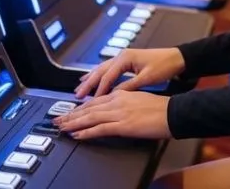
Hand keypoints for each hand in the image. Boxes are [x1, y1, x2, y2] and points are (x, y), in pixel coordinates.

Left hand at [55, 91, 171, 139]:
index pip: (96, 101)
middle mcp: (117, 101)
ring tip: (62, 127)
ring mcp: (119, 112)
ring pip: (90, 117)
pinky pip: (100, 129)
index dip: (81, 107)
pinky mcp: (122, 124)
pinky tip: (78, 135)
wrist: (172, 112)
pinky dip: (86, 132)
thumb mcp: (139, 98)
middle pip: (89, 108)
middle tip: (58, 119)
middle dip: (71, 114)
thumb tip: (115, 110)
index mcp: (121, 94)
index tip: (70, 112)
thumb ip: (125, 101)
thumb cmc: (160, 107)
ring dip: (74, 123)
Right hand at [75, 48, 185, 98]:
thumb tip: (114, 96)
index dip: (98, 89)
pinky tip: (93, 81)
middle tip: (77, 96)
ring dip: (91, 80)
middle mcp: (122, 56)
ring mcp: (124, 58)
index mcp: (126, 58)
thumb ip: (129, 86)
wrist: (177, 58)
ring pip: (102, 69)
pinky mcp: (127, 62)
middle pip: (100, 71)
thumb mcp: (147, 78)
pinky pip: (108, 70)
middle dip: (88, 84)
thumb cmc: (164, 65)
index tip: (91, 101)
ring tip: (80, 89)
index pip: (107, 76)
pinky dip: (99, 77)